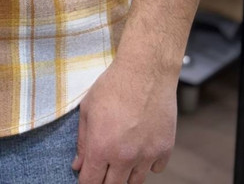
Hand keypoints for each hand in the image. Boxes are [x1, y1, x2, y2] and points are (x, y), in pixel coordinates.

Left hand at [70, 55, 176, 182]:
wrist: (145, 71)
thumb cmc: (113, 85)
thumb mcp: (87, 108)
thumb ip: (82, 140)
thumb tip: (78, 165)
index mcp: (101, 147)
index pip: (91, 182)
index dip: (86, 181)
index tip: (87, 176)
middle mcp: (124, 157)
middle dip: (105, 180)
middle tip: (104, 167)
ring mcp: (146, 155)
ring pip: (135, 182)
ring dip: (126, 174)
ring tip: (122, 156)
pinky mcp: (164, 149)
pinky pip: (155, 169)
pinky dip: (148, 163)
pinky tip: (141, 146)